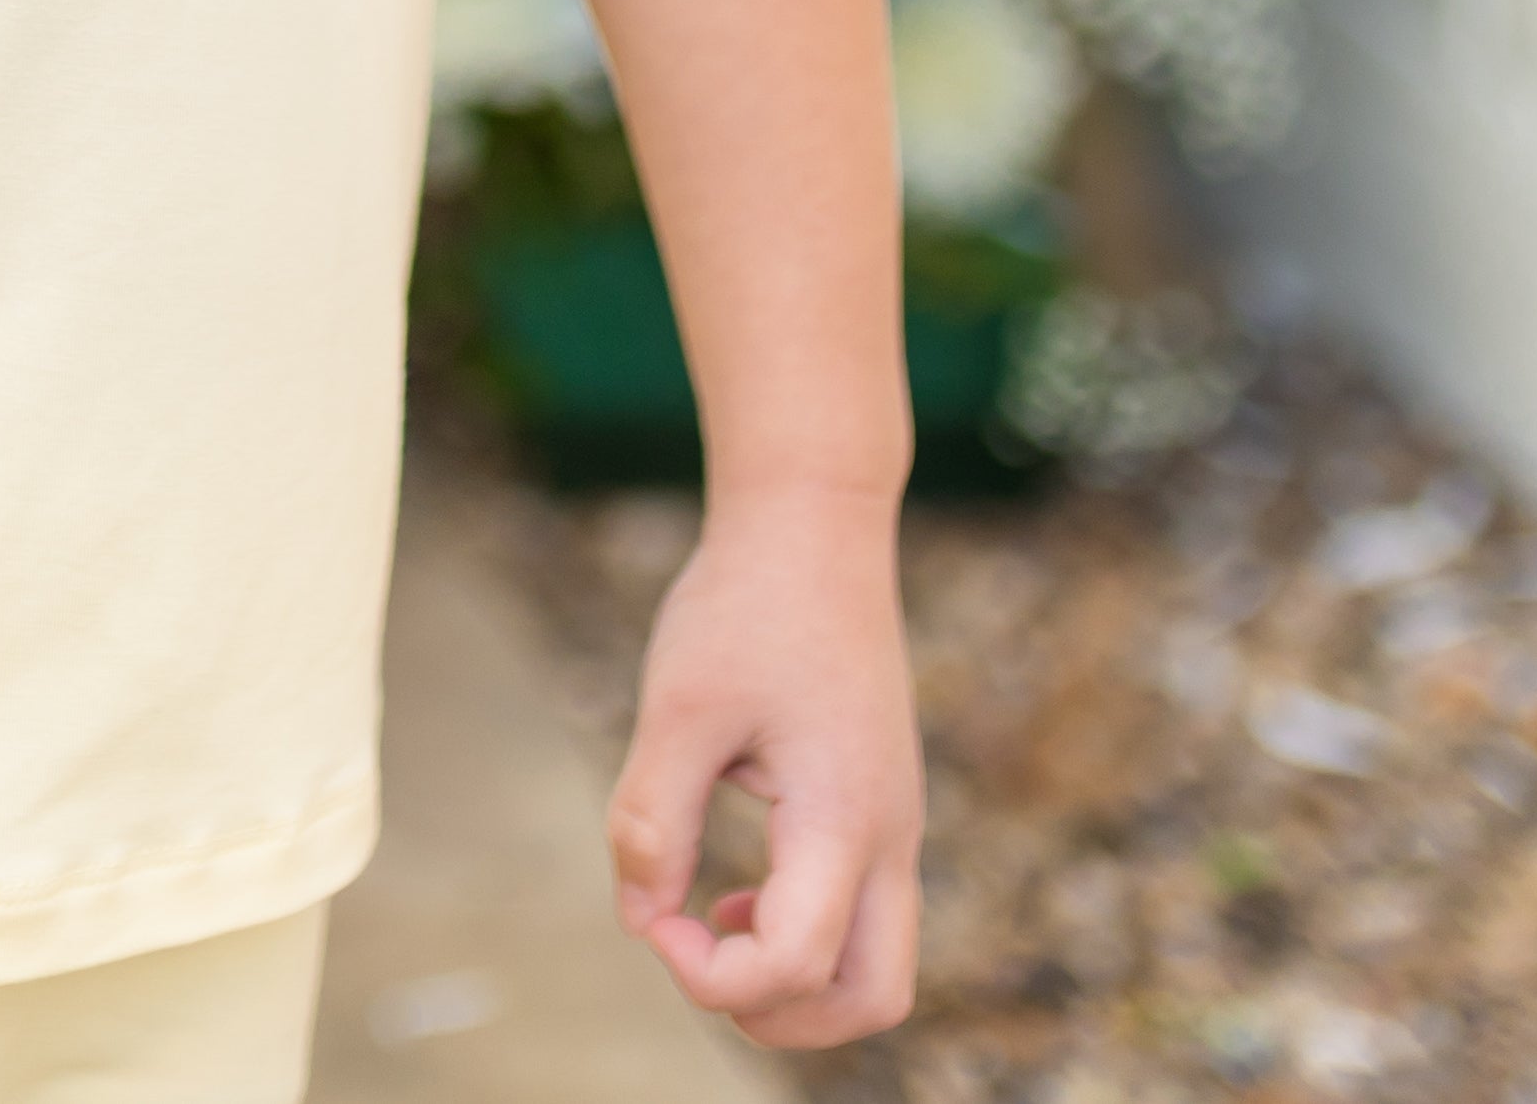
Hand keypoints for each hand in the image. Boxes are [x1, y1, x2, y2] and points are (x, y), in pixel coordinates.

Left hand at [604, 483, 922, 1049]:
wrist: (814, 520)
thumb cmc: (745, 603)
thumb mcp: (679, 704)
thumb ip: (654, 819)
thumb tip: (642, 919)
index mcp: (842, 817)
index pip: (793, 965)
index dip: (710, 977)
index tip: (654, 920)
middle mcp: (888, 835)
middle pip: (869, 999)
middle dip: (779, 1016)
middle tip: (696, 957)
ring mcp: (894, 822)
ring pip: (876, 965)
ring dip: (794, 979)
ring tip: (713, 919)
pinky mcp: (879, 804)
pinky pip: (863, 915)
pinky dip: (805, 934)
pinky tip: (738, 885)